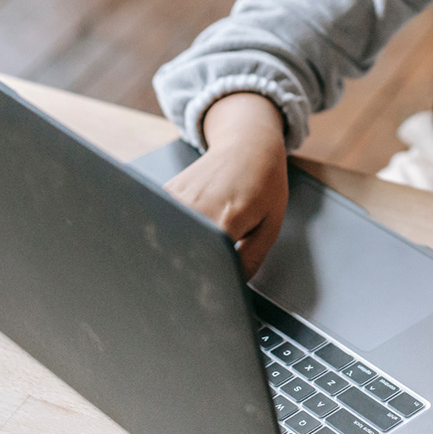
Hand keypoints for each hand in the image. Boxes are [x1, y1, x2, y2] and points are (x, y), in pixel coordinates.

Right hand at [164, 93, 288, 277]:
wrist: (248, 144)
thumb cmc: (265, 182)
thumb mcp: (271, 225)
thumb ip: (250, 261)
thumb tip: (233, 286)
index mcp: (225, 220)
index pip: (204, 264)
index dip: (204, 281)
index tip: (205, 289)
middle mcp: (196, 207)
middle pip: (179, 253)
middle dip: (186, 267)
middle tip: (199, 272)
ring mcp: (176, 197)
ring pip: (165, 237)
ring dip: (175, 249)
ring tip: (196, 245)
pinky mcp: (166, 190)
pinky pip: (161, 220)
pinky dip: (170, 230)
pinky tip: (186, 227)